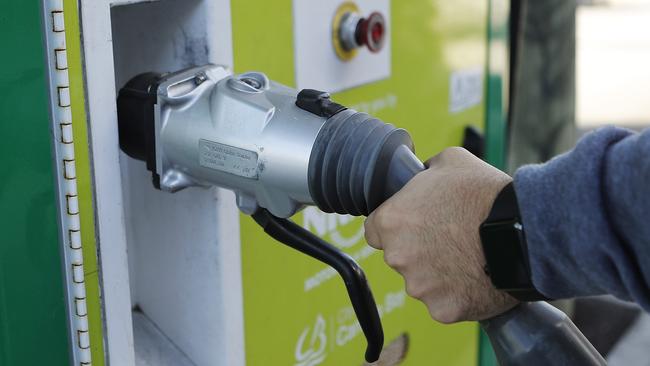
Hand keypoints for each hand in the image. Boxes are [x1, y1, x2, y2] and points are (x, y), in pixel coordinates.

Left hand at [364, 147, 517, 322]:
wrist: (523, 231)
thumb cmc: (485, 195)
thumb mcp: (449, 162)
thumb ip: (425, 172)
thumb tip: (422, 174)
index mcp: (391, 221)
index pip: (374, 230)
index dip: (394, 226)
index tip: (413, 225)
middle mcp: (398, 257)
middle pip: (398, 256)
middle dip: (417, 249)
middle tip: (448, 238)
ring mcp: (419, 287)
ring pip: (420, 282)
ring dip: (437, 273)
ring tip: (467, 257)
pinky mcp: (442, 309)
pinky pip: (443, 303)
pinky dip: (457, 293)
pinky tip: (476, 277)